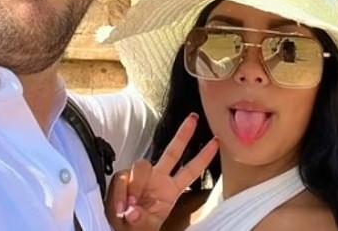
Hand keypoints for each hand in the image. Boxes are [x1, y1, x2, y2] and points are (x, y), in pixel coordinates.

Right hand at [106, 114, 218, 229]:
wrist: (119, 230)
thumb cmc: (136, 228)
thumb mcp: (146, 227)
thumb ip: (142, 220)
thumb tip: (133, 212)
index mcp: (170, 190)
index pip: (190, 170)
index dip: (204, 157)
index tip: (217, 142)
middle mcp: (158, 178)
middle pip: (173, 152)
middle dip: (183, 135)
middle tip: (194, 118)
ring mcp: (140, 177)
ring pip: (142, 165)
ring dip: (137, 184)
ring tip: (131, 205)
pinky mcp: (123, 180)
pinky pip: (122, 178)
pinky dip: (120, 192)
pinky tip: (121, 206)